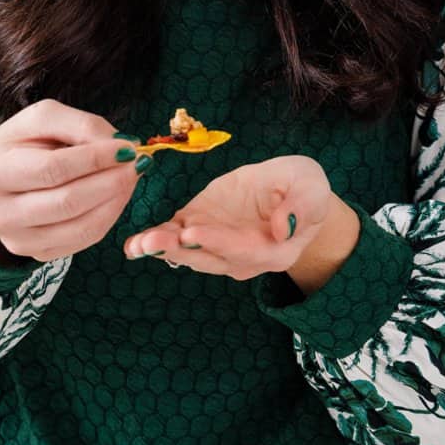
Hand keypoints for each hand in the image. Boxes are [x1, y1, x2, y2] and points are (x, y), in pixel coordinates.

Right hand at [0, 98, 147, 262]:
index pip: (53, 169)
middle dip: (111, 181)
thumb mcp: (42, 119)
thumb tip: (121, 145)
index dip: (95, 159)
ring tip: (131, 177)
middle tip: (137, 163)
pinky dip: (108, 217)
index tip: (127, 147)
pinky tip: (117, 196)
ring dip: (116, 201)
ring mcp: (17, 240)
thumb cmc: (21, 144)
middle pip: (68, 202)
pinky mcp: (36, 253)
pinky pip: (84, 240)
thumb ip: (81, 126)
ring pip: (80, 227)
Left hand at [123, 155, 331, 280]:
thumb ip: (302, 206)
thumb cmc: (303, 187)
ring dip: (163, 248)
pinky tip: (133, 244)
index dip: (218, 241)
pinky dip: (154, 242)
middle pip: (209, 257)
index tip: (193, 231)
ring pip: (188, 252)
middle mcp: (243, 258)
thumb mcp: (311, 187)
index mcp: (274, 251)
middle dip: (179, 249)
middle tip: (153, 241)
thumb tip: (284, 227)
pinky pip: (175, 239)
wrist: (288, 191)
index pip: (245, 249)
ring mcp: (218, 246)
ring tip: (140, 243)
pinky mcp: (199, 229)